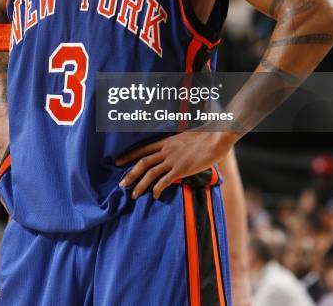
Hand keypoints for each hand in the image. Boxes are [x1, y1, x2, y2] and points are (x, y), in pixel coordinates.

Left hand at [115, 131, 237, 199]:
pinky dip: (157, 189)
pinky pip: (165, 181)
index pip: (142, 149)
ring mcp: (173, 160)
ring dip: (140, 184)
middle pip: (142, 162)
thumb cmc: (203, 137)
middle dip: (130, 174)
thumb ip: (175, 144)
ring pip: (151, 173)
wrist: (215, 138)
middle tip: (121, 184)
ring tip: (133, 195)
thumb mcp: (184, 137)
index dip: (128, 156)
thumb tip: (172, 149)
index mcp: (165, 142)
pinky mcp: (181, 169)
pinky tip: (154, 195)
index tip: (118, 162)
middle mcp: (166, 150)